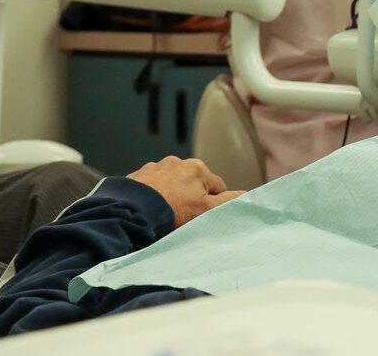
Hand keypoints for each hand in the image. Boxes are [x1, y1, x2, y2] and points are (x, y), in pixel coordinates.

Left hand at [128, 156, 243, 227]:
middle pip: (193, 183)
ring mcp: (155, 167)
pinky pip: (151, 185)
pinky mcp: (137, 176)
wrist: (130, 213)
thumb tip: (247, 195)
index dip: (213, 204)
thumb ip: (229, 201)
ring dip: (171, 194)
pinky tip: (149, 208)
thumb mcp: (206, 211)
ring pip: (171, 183)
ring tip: (163, 213)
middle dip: (191, 197)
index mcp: (198, 167)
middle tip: (182, 217)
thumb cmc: (172, 212)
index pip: (217, 187)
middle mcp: (177, 161)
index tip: (202, 216)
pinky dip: (152, 194)